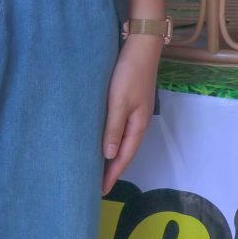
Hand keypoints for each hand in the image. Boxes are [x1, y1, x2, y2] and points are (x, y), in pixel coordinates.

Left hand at [101, 34, 163, 192]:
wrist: (141, 46)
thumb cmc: (129, 74)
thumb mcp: (119, 102)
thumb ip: (113, 128)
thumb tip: (109, 156)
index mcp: (137, 125)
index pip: (124, 157)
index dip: (113, 174)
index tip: (100, 191)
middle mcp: (138, 122)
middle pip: (124, 152)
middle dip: (112, 169)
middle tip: (95, 185)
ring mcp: (135, 112)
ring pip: (122, 141)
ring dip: (111, 155)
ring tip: (97, 168)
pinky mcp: (130, 102)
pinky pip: (120, 129)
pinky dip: (111, 140)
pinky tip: (102, 141)